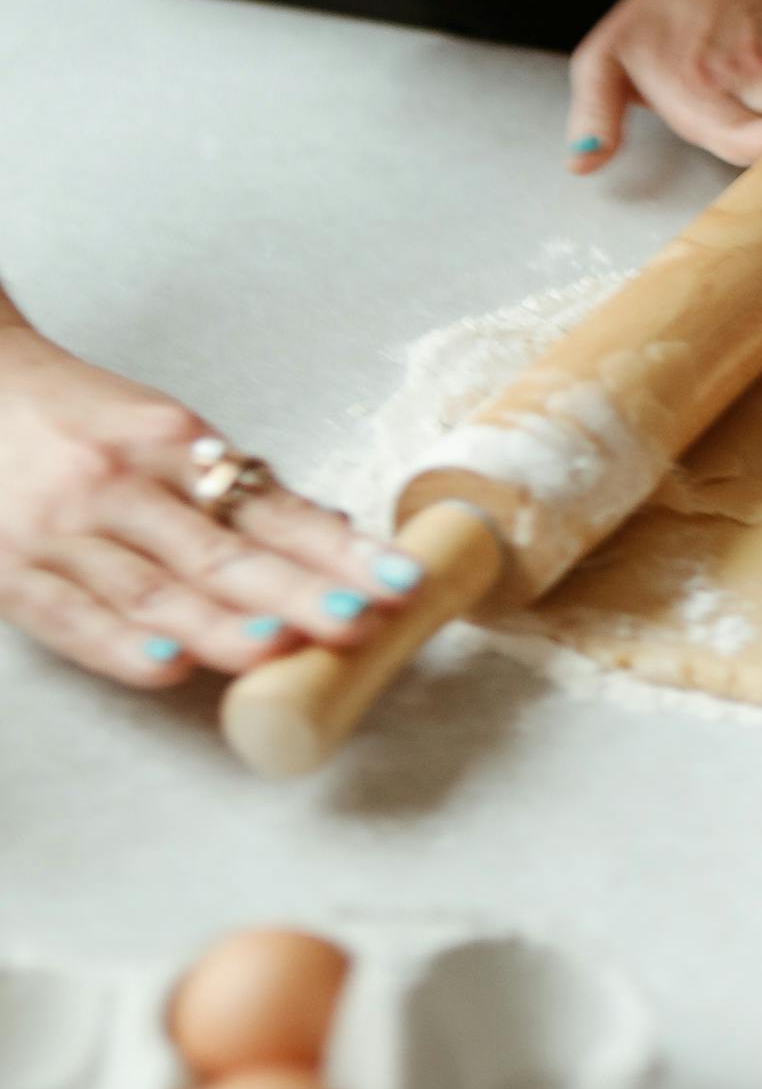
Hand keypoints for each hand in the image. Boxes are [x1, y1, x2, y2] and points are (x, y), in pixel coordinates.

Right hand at [0, 326, 419, 691]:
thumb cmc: (75, 420)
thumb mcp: (161, 431)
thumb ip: (238, 487)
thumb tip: (335, 534)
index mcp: (168, 444)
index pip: (269, 507)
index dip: (335, 549)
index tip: (396, 578)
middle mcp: (118, 485)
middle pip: (218, 551)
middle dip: (291, 590)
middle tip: (355, 620)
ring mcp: (60, 531)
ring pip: (150, 590)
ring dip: (217, 625)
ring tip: (277, 649)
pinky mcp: (8, 571)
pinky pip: (69, 617)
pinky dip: (116, 647)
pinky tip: (166, 668)